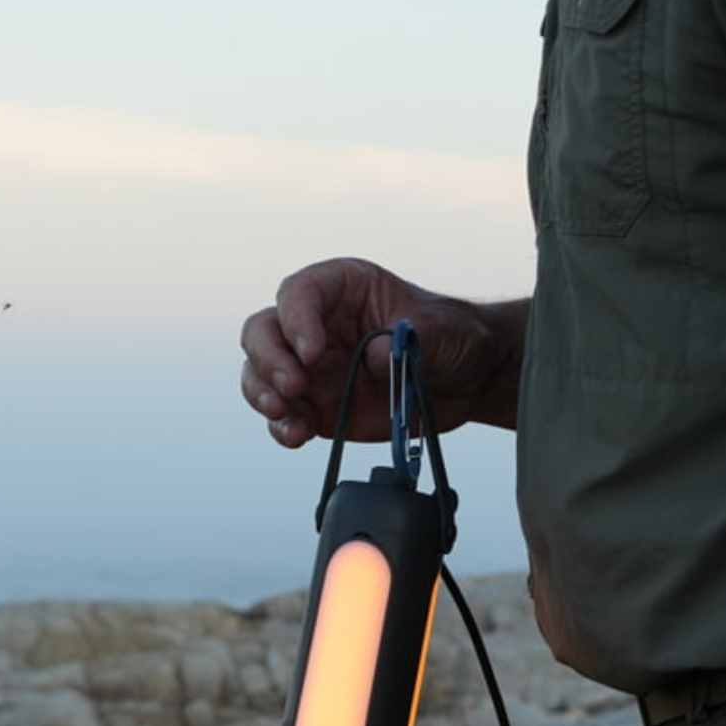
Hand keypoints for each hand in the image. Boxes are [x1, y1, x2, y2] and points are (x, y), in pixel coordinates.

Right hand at [239, 258, 520, 448]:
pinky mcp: (315, 406)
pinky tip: (298, 435)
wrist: (465, 382)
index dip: (296, 320)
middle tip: (293, 387)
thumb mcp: (442, 331)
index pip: (299, 292)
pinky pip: (282, 416)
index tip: (312, 352)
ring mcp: (310, 368)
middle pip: (262, 331)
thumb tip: (375, 357)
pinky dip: (282, 427)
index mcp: (342, 289)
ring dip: (264, 394)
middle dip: (268, 359)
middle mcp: (315, 325)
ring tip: (290, 416)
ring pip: (259, 373)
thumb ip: (409, 339)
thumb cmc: (452, 339)